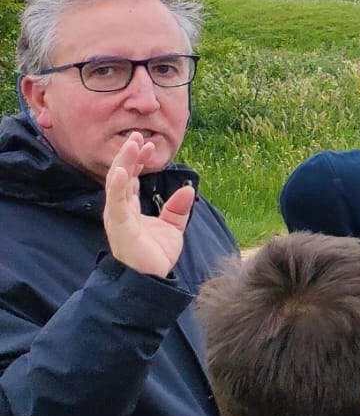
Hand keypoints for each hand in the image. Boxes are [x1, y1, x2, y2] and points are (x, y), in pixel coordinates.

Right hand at [103, 134, 191, 278]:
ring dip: (123, 163)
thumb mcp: (172, 227)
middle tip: (136, 135)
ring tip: (131, 144)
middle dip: (127, 156)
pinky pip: (116, 203)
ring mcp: (118, 218)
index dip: (137, 161)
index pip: (130, 179)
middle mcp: (120, 211)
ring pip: (116, 184)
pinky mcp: (120, 227)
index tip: (147, 144)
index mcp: (130, 210)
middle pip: (121, 177)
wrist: (152, 279)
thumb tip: (188, 189)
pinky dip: (117, 186)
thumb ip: (178, 208)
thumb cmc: (156, 255)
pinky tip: (120, 171)